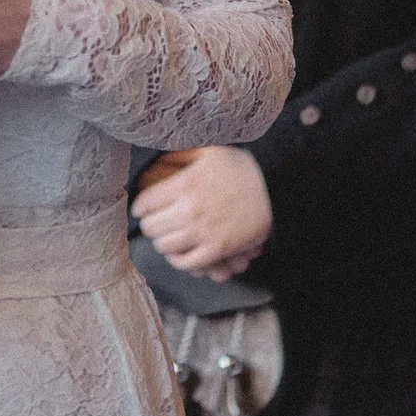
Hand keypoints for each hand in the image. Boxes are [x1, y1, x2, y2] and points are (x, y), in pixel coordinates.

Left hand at [131, 147, 271, 280]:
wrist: (275, 191)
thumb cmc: (242, 169)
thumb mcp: (210, 151)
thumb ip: (180, 154)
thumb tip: (156, 159)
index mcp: (185, 184)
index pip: (145, 203)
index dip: (140, 207)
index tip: (142, 208)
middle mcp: (190, 210)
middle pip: (151, 227)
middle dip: (150, 224)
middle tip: (155, 221)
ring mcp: (203, 233)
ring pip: (165, 246)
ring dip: (163, 242)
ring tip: (167, 236)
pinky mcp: (217, 250)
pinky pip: (186, 263)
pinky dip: (179, 260)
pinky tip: (180, 252)